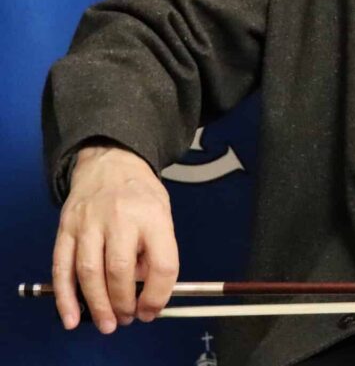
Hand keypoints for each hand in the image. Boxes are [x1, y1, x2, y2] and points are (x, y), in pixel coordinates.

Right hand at [52, 144, 177, 332]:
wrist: (110, 160)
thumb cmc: (140, 193)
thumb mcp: (161, 212)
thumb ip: (156, 248)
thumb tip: (145, 290)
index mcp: (153, 215)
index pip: (163, 262)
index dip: (159, 294)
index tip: (152, 310)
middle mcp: (121, 217)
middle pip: (120, 270)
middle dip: (124, 303)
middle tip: (127, 319)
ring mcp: (89, 222)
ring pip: (89, 272)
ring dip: (98, 305)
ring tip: (108, 323)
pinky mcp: (66, 228)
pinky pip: (62, 267)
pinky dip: (65, 297)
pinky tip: (72, 316)